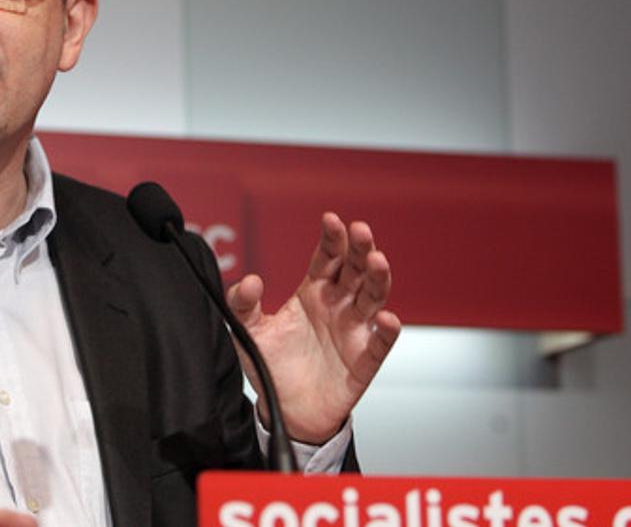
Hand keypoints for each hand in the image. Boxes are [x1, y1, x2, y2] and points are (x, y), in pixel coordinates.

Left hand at [226, 212, 401, 443]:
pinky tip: (388, 319)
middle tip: (360, 231)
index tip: (331, 220)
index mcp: (313, 293)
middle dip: (358, 248)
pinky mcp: (363, 360)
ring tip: (377, 260)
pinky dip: (386, 332)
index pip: (326, 259)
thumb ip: (242, 304)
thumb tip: (249, 280)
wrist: (286, 411)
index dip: (331, 239)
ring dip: (377, 279)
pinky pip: (379, 344)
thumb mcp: (248, 332)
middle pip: (354, 270)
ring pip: (372, 298)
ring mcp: (353, 331)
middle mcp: (338, 306)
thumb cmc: (273, 367)